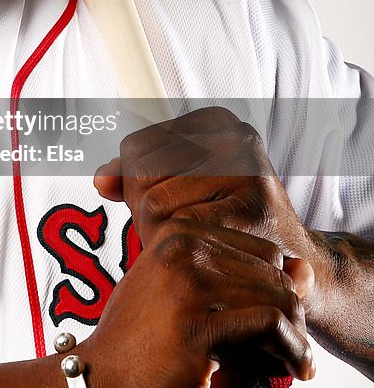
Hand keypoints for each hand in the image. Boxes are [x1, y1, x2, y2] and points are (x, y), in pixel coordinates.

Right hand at [81, 217, 313, 387]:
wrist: (95, 387)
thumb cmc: (140, 347)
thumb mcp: (184, 299)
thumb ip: (237, 280)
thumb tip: (304, 270)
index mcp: (176, 234)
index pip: (261, 249)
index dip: (279, 286)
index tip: (280, 322)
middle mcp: (181, 250)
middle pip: (273, 272)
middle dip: (293, 312)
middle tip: (289, 349)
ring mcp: (188, 286)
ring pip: (278, 296)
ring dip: (298, 335)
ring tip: (294, 361)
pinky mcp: (197, 327)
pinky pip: (270, 326)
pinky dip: (294, 350)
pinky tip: (296, 369)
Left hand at [93, 107, 315, 300]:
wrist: (287, 265)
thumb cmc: (222, 222)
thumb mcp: (179, 186)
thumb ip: (135, 175)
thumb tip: (100, 179)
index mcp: (215, 121)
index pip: (135, 148)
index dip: (134, 184)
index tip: (166, 204)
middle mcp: (235, 136)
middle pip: (141, 173)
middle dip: (143, 211)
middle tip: (176, 230)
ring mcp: (247, 171)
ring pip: (153, 203)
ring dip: (157, 235)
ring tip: (191, 243)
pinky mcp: (252, 212)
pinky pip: (179, 232)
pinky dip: (179, 252)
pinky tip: (202, 258)